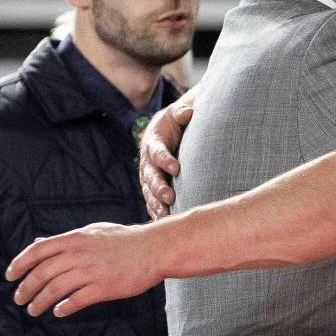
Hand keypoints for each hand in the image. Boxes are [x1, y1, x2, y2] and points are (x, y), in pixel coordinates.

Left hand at [6, 222, 161, 316]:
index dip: (19, 264)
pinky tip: (59, 311)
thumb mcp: (92, 232)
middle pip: (42, 273)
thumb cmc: (123, 240)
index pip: (38, 251)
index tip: (10, 277)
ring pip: (55, 289)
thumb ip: (65, 240)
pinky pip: (76, 301)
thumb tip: (38, 243)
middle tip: (19, 299)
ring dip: (40, 302)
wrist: (154, 249)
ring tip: (34, 310)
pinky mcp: (104, 288)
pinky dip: (63, 308)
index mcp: (75, 239)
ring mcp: (92, 272)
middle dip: (26, 288)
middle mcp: (80, 254)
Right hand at [139, 100, 193, 218]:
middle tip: (169, 196)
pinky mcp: (152, 190)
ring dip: (156, 205)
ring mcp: (148, 179)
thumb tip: (187, 112)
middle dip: (159, 187)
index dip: (165, 159)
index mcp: (153, 145)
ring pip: (149, 194)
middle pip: (151, 177)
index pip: (158, 153)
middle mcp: (148, 164)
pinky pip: (152, 203)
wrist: (163, 134)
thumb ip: (181, 113)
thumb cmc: (173, 124)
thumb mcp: (176, 114)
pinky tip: (164, 223)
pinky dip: (156, 213)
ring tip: (166, 215)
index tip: (176, 167)